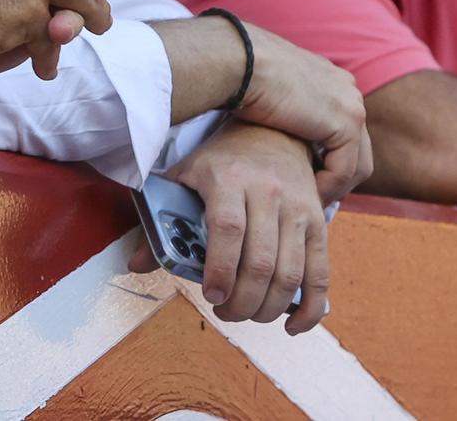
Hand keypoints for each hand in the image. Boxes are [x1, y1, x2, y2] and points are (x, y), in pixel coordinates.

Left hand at [135, 121, 331, 333]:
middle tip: (225, 311)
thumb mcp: (184, 177)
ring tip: (247, 313)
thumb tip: (137, 265)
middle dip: (242, 300)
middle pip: (261, 260)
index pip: (228, 229)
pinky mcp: (320, 222)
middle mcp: (269, 192)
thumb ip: (161, 220)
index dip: (220, 269)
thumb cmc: (219, 161)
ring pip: (291, 272)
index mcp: (229, 179)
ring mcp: (299, 208)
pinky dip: (310, 307)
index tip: (211, 295)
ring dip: (269, 307)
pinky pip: (320, 273)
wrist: (271, 132)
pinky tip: (290, 324)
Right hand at [232, 24, 372, 204]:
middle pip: (356, 146)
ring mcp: (351, 105)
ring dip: (335, 187)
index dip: (327, 156)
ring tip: (310, 202)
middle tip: (314, 196)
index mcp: (329, 77)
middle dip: (338, 175)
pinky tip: (307, 196)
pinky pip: (345, 169)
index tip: (306, 177)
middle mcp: (347, 88)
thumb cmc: (238, 72)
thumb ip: (283, 104)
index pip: (342, 126)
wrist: (240, 62)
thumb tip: (272, 121)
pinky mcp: (346, 123)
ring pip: (357, 162)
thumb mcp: (269, 88)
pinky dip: (329, 187)